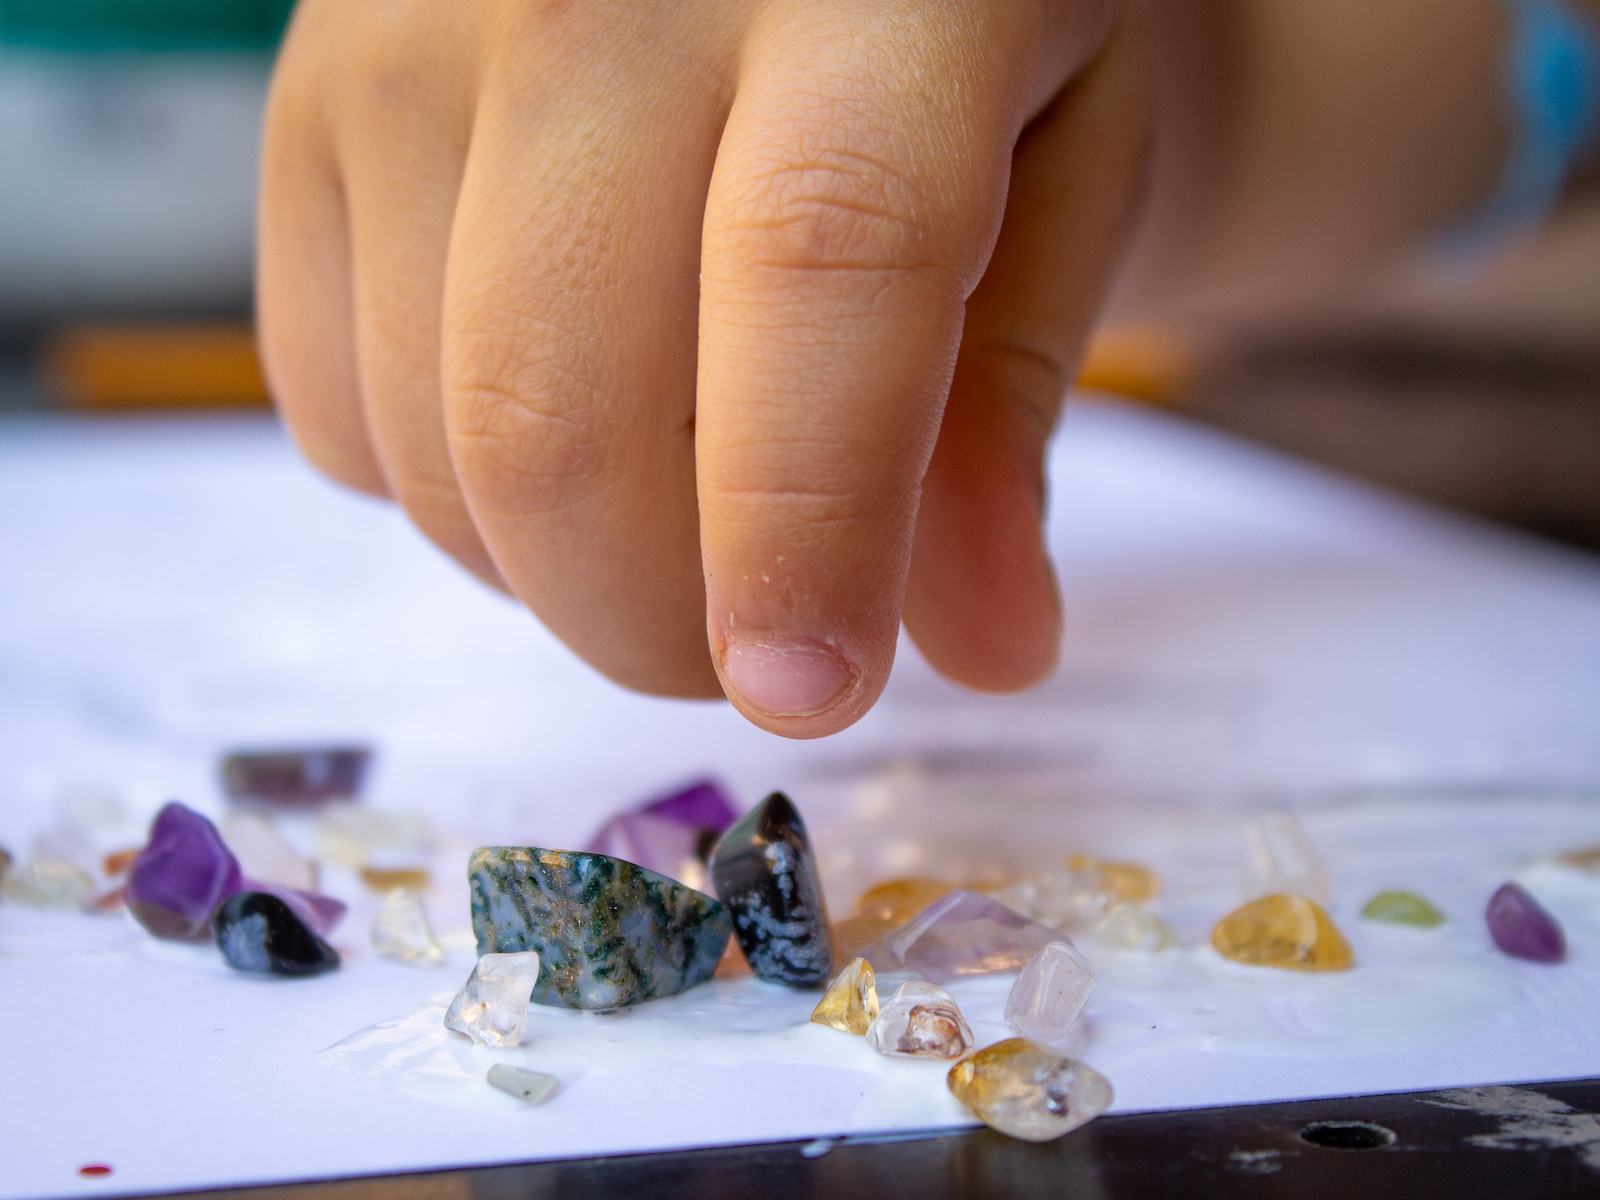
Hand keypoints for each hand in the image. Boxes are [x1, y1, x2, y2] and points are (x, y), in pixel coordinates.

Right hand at [258, 0, 1150, 736]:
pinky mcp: (303, 106)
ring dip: (557, 571)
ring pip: (433, 438)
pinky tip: (560, 425)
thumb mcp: (1060, 172)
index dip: (807, 523)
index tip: (812, 697)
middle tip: (753, 649)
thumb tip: (986, 653)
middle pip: (559, 405)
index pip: (816, 262)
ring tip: (672, 515)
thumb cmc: (954, 30)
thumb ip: (1008, 406)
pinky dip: (447, 493)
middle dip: (651, 619)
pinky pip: (333, 405)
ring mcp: (411, 38)